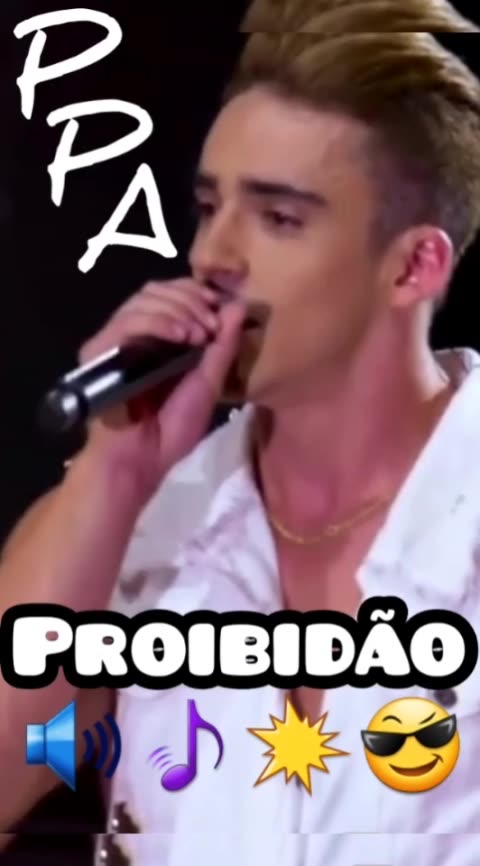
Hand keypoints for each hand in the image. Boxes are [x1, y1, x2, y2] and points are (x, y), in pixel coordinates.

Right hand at [78, 278, 246, 503]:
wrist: (142, 459)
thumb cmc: (173, 429)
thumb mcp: (208, 383)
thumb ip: (223, 346)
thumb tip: (238, 306)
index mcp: (159, 338)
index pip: (172, 294)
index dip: (196, 292)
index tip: (219, 305)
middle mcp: (135, 334)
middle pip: (157, 290)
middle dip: (189, 299)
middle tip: (210, 324)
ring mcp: (115, 341)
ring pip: (143, 300)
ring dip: (177, 309)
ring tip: (198, 333)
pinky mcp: (98, 351)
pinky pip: (126, 322)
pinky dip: (157, 322)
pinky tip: (180, 335)